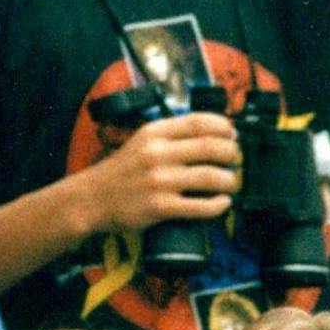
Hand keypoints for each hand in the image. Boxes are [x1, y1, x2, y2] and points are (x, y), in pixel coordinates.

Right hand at [81, 112, 239, 235]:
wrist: (93, 198)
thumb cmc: (123, 171)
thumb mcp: (142, 142)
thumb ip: (171, 136)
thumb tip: (213, 135)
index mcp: (154, 133)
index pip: (198, 122)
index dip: (223, 127)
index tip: (233, 134)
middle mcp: (157, 153)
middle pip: (210, 147)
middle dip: (231, 154)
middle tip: (236, 160)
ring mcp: (159, 181)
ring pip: (211, 177)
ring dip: (230, 181)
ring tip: (232, 183)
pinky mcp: (161, 207)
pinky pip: (201, 206)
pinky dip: (219, 205)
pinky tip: (223, 202)